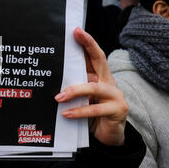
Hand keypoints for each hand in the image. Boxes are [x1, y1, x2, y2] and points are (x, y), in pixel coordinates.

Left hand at [55, 28, 127, 145]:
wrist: (108, 136)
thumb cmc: (91, 114)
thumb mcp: (81, 98)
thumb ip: (73, 87)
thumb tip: (51, 77)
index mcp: (100, 77)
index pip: (94, 56)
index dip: (87, 42)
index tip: (76, 30)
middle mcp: (109, 82)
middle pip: (100, 60)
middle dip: (88, 46)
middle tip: (74, 36)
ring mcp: (116, 96)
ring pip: (95, 88)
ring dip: (75, 91)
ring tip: (58, 97)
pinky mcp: (118, 110)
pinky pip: (96, 109)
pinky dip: (79, 111)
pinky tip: (66, 113)